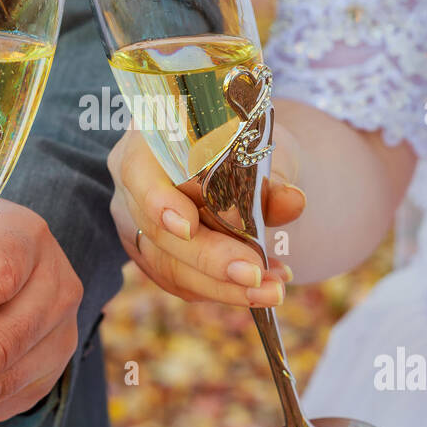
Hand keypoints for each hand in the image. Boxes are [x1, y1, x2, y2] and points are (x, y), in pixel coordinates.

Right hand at [107, 127, 304, 305]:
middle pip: (156, 230)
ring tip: (270, 289)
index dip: (159, 201)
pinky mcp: (151, 252)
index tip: (189, 227)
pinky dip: (221, 289)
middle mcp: (134, 181)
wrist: (239, 158)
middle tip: (254, 274)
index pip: (138, 170)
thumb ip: (271, 176)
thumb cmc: (243, 143)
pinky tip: (258, 289)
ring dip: (221, 286)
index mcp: (149, 137)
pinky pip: (179, 281)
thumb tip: (292, 201)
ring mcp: (136, 220)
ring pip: (168, 265)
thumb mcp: (261, 148)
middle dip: (209, 259)